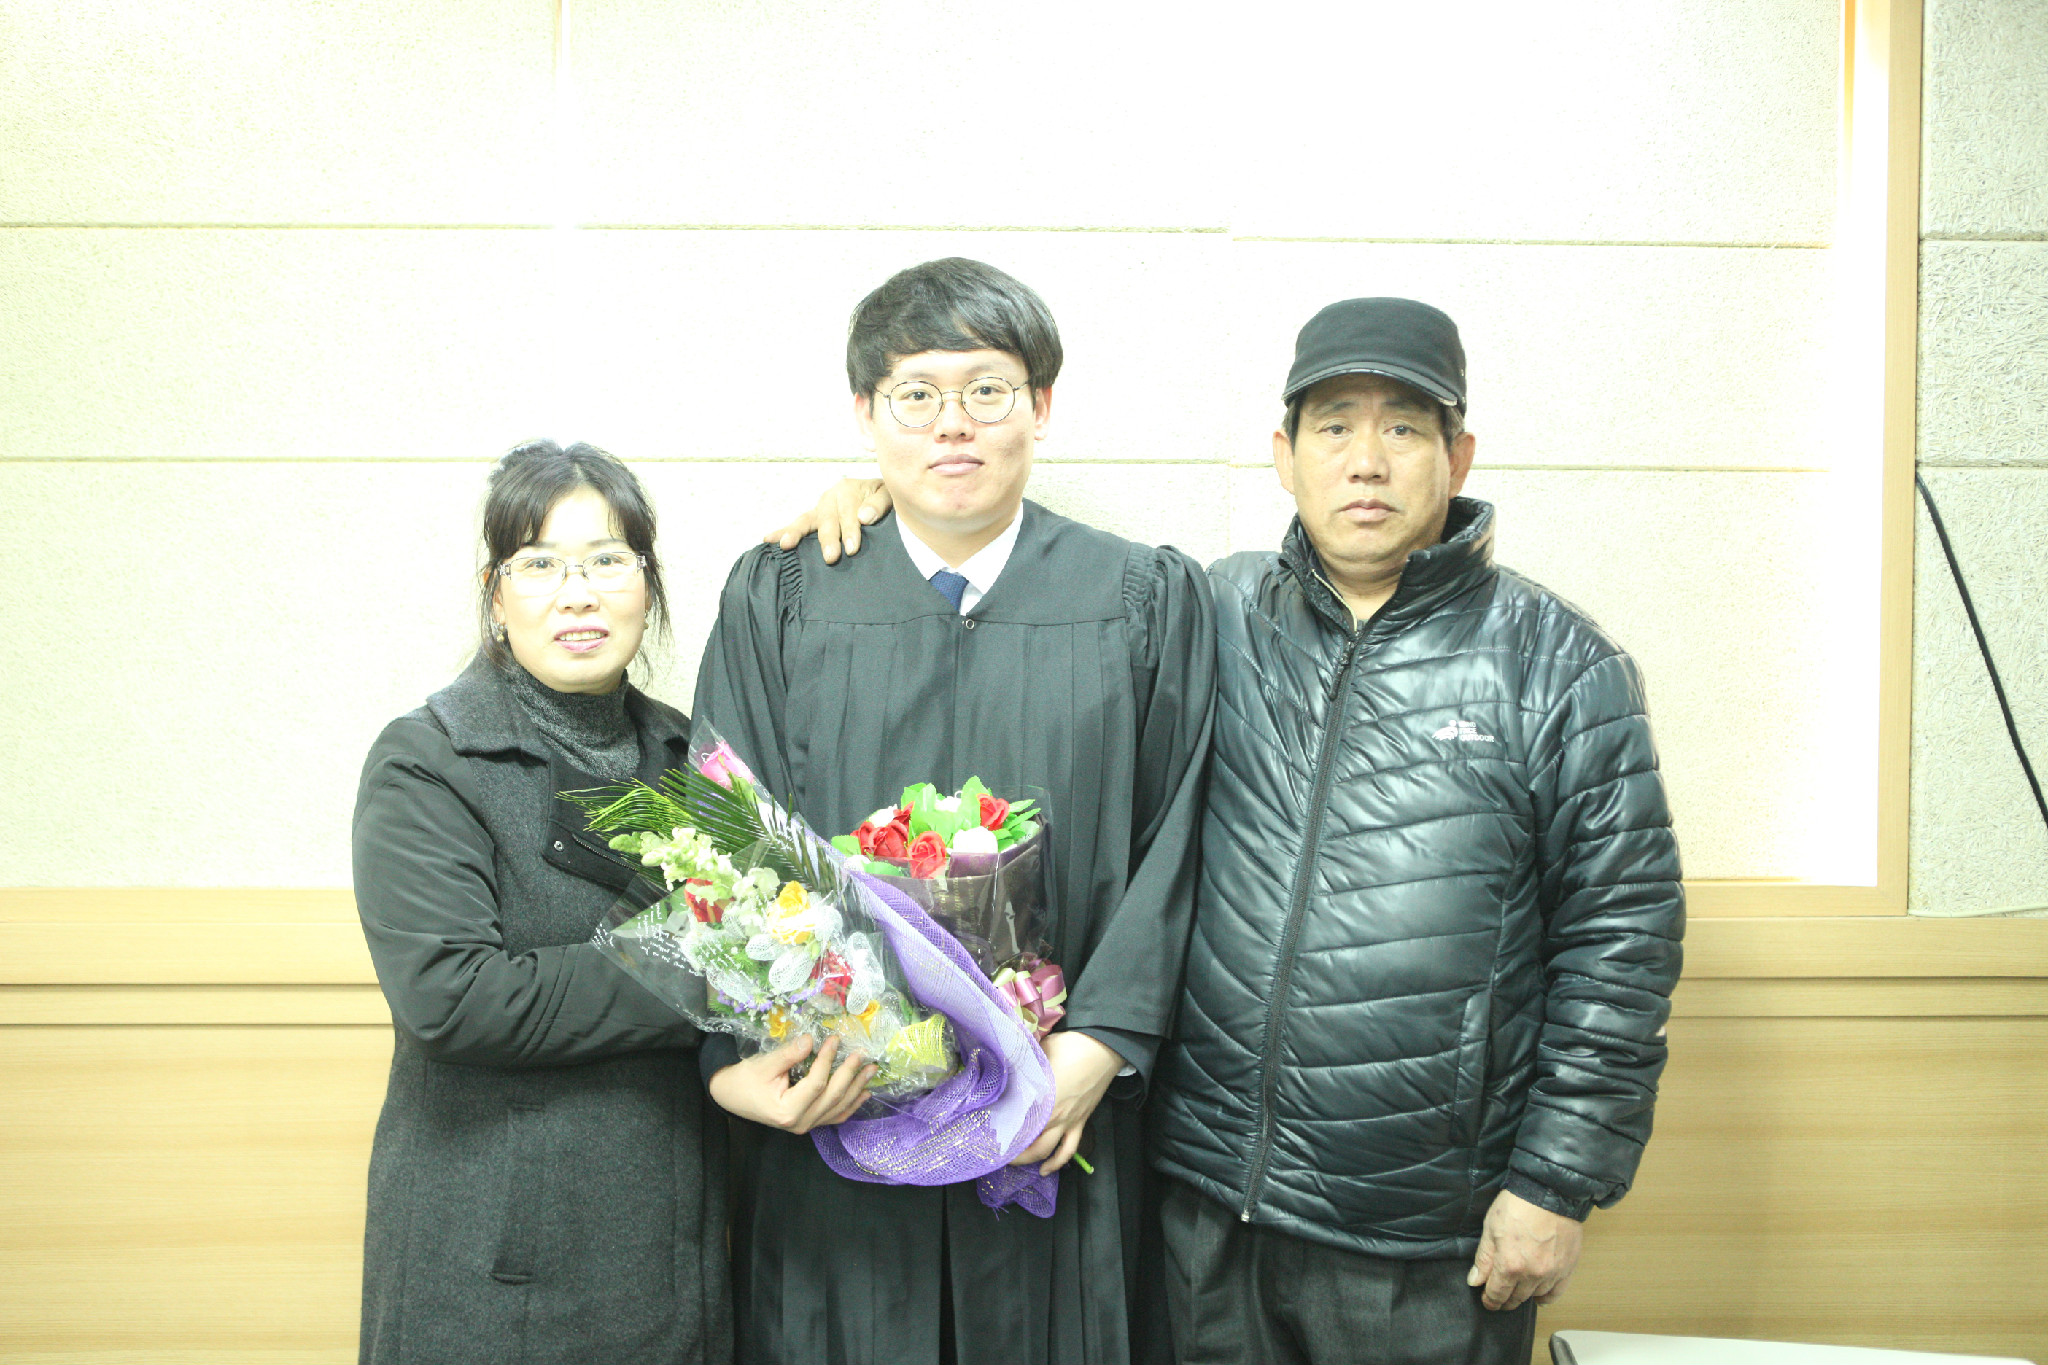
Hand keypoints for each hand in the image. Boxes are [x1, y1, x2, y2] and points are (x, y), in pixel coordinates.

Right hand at [707, 1033, 875, 1133]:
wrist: (730, 1097)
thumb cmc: (744, 1080)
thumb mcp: (764, 1065)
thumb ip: (789, 1054)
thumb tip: (812, 1039)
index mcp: (787, 1110)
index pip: (816, 1083)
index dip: (828, 1060)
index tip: (835, 1039)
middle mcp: (799, 1123)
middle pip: (832, 1097)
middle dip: (850, 1074)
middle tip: (862, 1053)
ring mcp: (805, 1125)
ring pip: (838, 1108)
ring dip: (856, 1088)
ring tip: (871, 1070)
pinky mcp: (808, 1122)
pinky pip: (835, 1116)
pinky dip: (851, 1104)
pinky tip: (864, 1093)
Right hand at [762, 478, 890, 563]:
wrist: (879, 494)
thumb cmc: (884, 497)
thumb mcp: (888, 495)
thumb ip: (879, 504)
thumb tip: (864, 518)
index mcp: (848, 489)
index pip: (849, 512)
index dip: (850, 530)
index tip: (852, 548)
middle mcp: (830, 496)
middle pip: (828, 519)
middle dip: (828, 538)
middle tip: (831, 557)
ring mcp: (820, 508)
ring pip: (806, 520)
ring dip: (796, 533)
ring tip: (786, 545)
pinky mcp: (814, 518)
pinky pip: (798, 525)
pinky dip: (782, 531)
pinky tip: (768, 540)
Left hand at [1008, 1031, 1121, 1175]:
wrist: (1103, 1047)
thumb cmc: (1070, 1047)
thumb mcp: (1039, 1052)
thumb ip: (1024, 1065)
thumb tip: (1009, 1068)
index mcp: (1040, 1098)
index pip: (1016, 1121)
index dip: (1000, 1129)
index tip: (987, 1132)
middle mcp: (1053, 1115)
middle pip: (1029, 1142)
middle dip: (1012, 1151)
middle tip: (998, 1149)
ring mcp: (1068, 1122)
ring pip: (1047, 1151)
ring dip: (1031, 1159)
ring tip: (1018, 1163)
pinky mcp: (1081, 1122)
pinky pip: (1069, 1149)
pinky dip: (1058, 1162)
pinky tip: (1048, 1169)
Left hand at [1467, 1187, 1583, 1310]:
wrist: (1549, 1191)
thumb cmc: (1518, 1205)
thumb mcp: (1491, 1228)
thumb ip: (1484, 1259)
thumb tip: (1475, 1281)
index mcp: (1510, 1265)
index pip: (1497, 1295)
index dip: (1489, 1300)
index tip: (1487, 1300)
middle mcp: (1532, 1274)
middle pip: (1516, 1298)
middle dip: (1505, 1300)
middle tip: (1499, 1296)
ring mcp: (1552, 1273)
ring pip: (1534, 1296)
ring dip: (1524, 1296)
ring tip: (1517, 1290)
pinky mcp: (1567, 1268)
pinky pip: (1556, 1293)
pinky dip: (1545, 1297)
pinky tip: (1538, 1294)